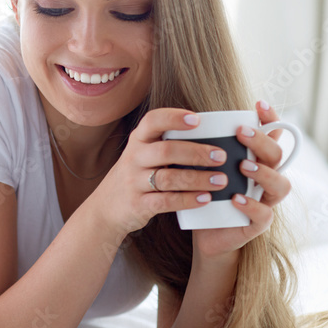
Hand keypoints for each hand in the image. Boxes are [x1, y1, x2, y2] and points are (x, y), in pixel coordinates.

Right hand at [87, 107, 231, 239]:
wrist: (106, 209)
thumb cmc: (135, 177)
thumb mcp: (142, 156)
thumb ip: (166, 145)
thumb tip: (212, 137)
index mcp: (138, 141)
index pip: (152, 121)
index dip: (174, 118)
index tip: (197, 120)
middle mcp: (133, 158)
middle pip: (166, 151)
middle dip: (197, 153)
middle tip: (221, 156)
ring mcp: (134, 182)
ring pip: (169, 178)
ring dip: (198, 179)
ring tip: (221, 180)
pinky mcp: (138, 204)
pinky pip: (166, 201)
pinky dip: (188, 200)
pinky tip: (205, 199)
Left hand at [190, 100, 292, 257]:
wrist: (204, 232)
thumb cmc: (206, 194)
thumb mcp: (203, 168)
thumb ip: (204, 147)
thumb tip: (189, 119)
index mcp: (256, 161)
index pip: (272, 136)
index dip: (271, 119)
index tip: (257, 104)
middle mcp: (266, 178)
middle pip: (277, 155)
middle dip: (262, 142)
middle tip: (241, 133)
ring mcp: (265, 201)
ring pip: (281, 185)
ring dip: (263, 173)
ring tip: (243, 166)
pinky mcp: (258, 224)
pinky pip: (264, 215)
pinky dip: (251, 205)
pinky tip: (236, 198)